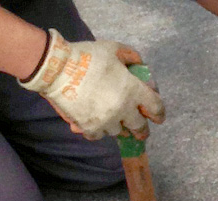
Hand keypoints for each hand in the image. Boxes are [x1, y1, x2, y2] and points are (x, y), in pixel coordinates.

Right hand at [19, 29, 165, 140]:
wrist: (58, 69)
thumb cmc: (87, 56)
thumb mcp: (113, 49)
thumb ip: (131, 56)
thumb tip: (139, 64)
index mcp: (133, 90)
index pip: (155, 107)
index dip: (159, 114)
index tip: (158, 118)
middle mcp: (123, 109)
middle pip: (139, 127)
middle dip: (141, 129)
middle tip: (138, 130)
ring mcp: (106, 121)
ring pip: (117, 131)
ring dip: (117, 126)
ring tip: (111, 120)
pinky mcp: (89, 127)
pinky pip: (98, 135)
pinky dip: (98, 130)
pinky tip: (96, 123)